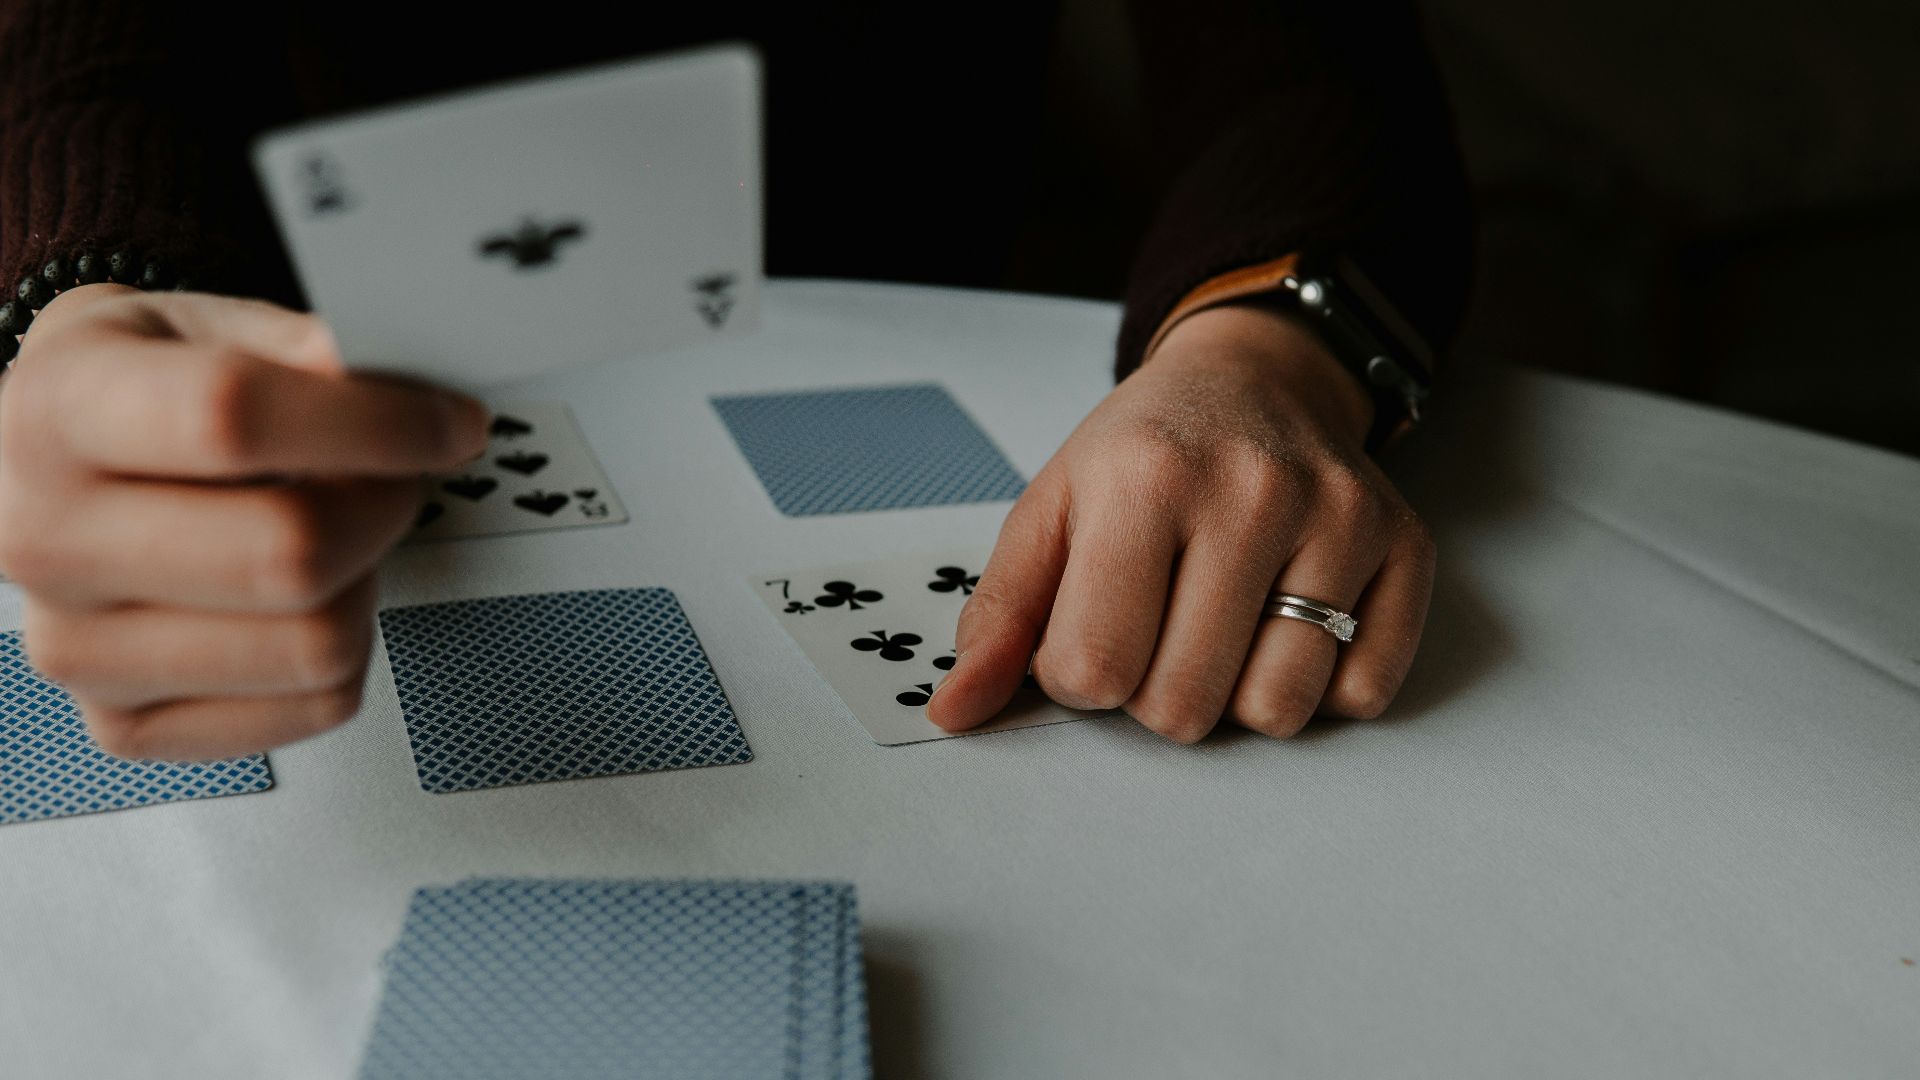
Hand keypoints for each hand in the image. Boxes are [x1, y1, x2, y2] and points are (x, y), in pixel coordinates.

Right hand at [0, 285, 487, 759]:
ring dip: (364, 582)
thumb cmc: (137, 393)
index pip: (232, 420)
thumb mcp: (202, 326)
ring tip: (335, 532)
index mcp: (57, 412)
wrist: (48, 465)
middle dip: (384, 507)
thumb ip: (303, 349)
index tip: (448, 422)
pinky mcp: (126, 724)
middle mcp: (43, 538)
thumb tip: (399, 387)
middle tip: (393, 477)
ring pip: (315, 644)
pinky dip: (347, 653)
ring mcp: (76, 648)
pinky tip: (307, 600)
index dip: (376, 423)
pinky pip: (314, 706)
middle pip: (289, 553)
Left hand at [927, 303, 1433, 740]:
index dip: (1079, 673)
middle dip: (1155, 691)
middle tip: (1160, 627)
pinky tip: (1291, 623)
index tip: (1091, 625)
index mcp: (1145, 479)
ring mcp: (1340, 517)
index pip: (1094, 670)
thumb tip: (953, 711)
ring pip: (1278, 711)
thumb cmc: (1142, 455)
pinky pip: (1362, 695)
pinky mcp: (1404, 546)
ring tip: (1224, 627)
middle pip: (1184, 707)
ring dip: (1238, 695)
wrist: (1252, 380)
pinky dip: (1321, 685)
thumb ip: (999, 617)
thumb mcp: (1050, 511)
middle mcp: (1252, 492)